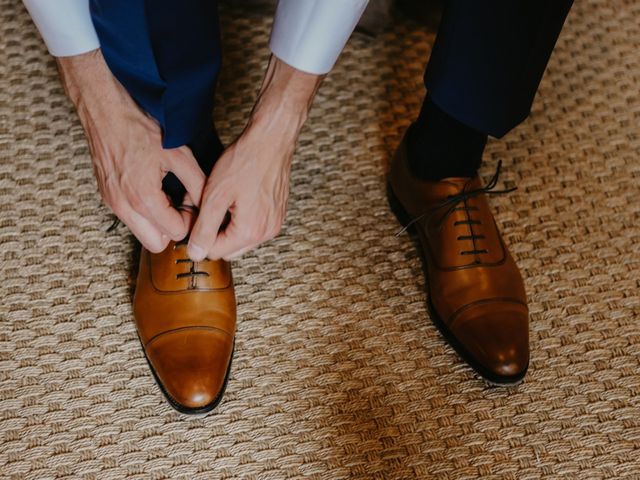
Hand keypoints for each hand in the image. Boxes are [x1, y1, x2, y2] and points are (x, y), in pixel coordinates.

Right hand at [57, 50, 205, 251]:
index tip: (192, 201)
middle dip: (173, 229)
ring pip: (142, 234)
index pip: (176, 233)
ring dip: (158, 223)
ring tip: (168, 197)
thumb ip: (197, 184)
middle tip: (181, 206)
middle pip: (157, 244)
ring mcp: (113, 203)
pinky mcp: (107, 197)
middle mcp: (125, 207)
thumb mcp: (179, 155)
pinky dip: (145, 213)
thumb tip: (207, 204)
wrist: (106, 112)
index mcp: (144, 199)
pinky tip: (153, 190)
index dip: (190, 220)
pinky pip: (131, 219)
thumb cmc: (140, 129)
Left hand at [187, 56, 322, 260]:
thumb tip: (195, 254)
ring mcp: (274, 224)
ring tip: (221, 200)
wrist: (271, 140)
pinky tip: (236, 198)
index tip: (194, 216)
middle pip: (229, 249)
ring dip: (227, 226)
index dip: (199, 236)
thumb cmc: (245, 161)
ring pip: (241, 238)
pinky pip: (254, 226)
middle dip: (214, 234)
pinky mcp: (277, 214)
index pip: (215, 252)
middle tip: (206, 208)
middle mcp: (266, 233)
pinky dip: (241, 218)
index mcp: (250, 231)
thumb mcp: (215, 196)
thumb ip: (204, 229)